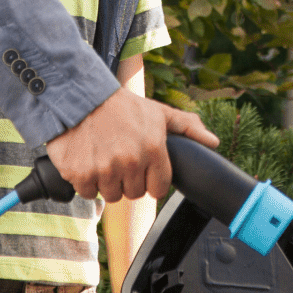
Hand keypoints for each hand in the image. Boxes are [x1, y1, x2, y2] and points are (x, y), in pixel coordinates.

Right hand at [45, 89, 218, 202]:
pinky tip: (89, 160)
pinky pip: (88, 193)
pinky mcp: (79, 174)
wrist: (81, 97)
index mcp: (153, 149)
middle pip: (135, 194)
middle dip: (129, 180)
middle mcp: (130, 161)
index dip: (152, 180)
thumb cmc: (122, 106)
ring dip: (108, 182)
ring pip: (112, 195)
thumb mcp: (158, 112)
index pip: (159, 189)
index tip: (143, 169)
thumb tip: (213, 142)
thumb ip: (188, 127)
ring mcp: (104, 169)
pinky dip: (87, 181)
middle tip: (121, 159)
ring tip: (104, 157)